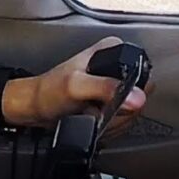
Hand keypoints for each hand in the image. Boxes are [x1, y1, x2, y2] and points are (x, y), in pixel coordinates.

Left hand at [3, 36, 151, 133]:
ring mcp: (115, 86)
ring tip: (91, 112)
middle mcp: (116, 66)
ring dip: (112, 121)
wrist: (35, 107)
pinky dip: (110, 127)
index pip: (143, 76)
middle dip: (119, 112)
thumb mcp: (75, 85)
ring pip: (133, 114)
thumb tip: (137, 96)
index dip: (131, 95)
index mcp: (111, 51)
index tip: (110, 98)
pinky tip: (93, 120)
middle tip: (95, 108)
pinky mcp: (112, 103)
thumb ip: (105, 88)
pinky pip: (124, 122)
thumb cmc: (48, 90)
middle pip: (140, 99)